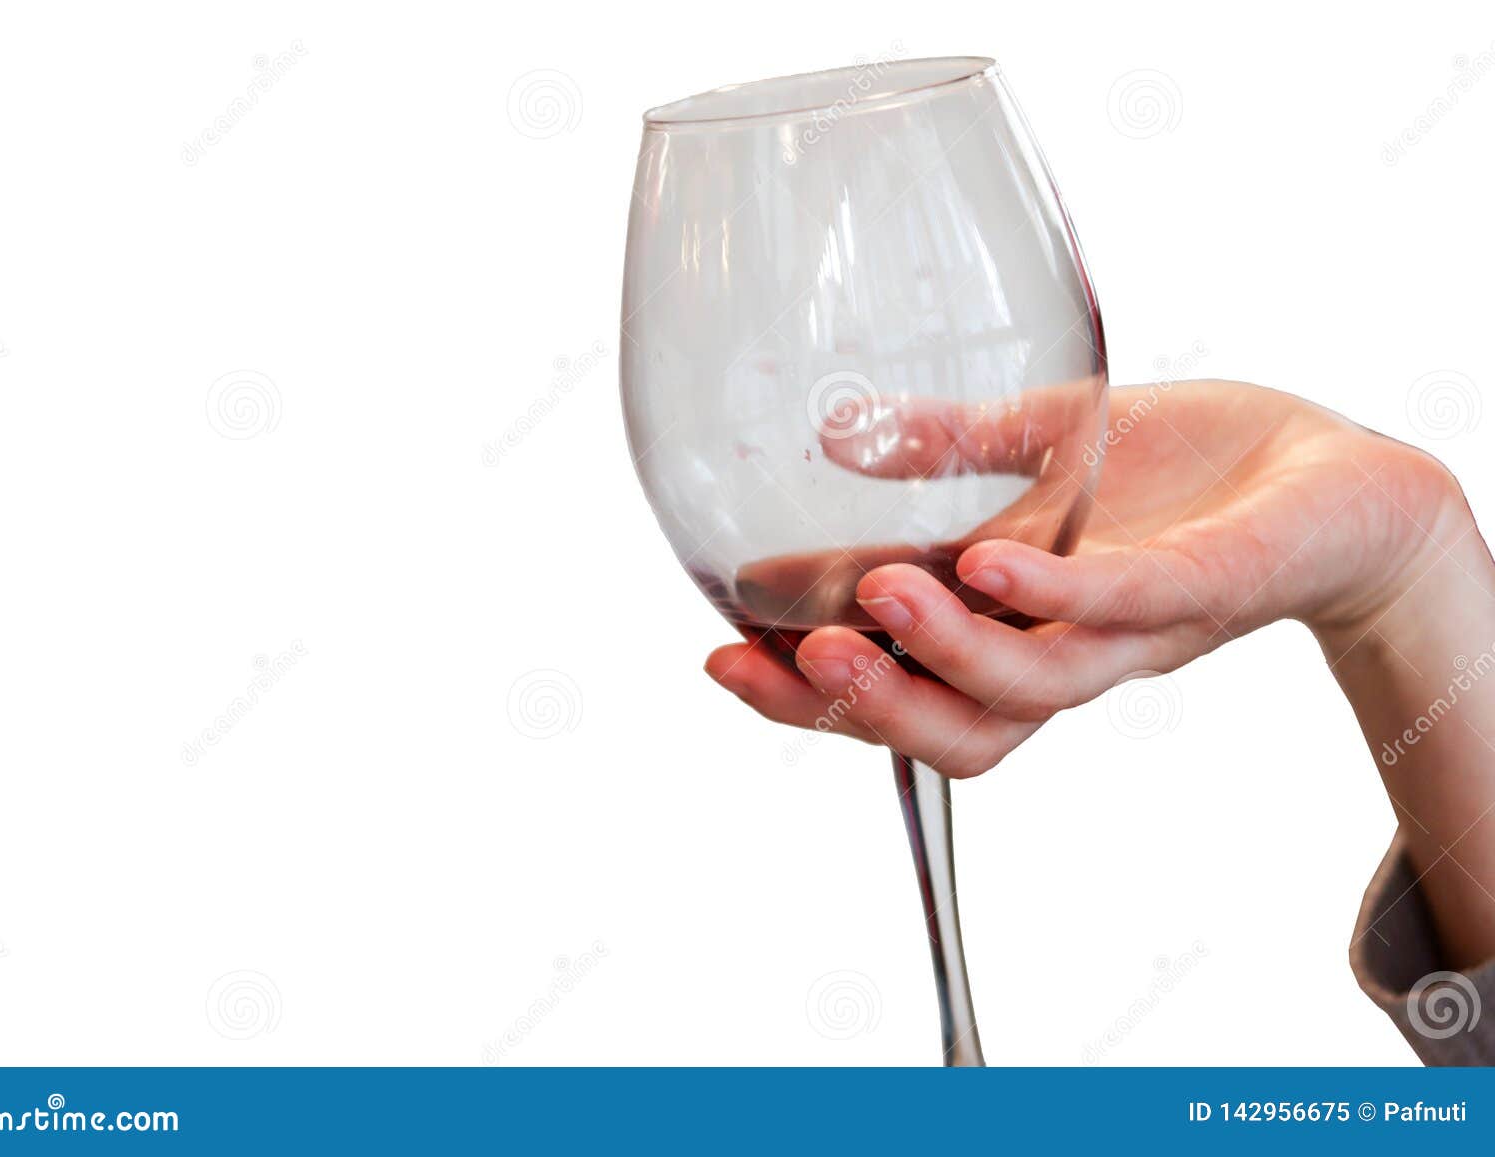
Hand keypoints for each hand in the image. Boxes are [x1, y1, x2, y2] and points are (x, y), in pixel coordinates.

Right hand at [705, 379, 1467, 776]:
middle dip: (853, 709)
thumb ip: (944, 445)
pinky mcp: (1205, 585)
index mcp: (1012, 629)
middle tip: (773, 661)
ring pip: (1027, 691)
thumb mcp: (1049, 438)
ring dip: (938, 658)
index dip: (806, 692)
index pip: (896, 685)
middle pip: (950, 729)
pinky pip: (1120, 609)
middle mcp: (1064, 652)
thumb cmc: (1194, 473)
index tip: (720, 653)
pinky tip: (987, 563)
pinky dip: (1050, 598)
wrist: (1344, 479)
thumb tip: (828, 435)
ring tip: (867, 605)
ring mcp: (1134, 630)